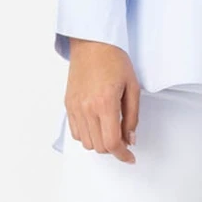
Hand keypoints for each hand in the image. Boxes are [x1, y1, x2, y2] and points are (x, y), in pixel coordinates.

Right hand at [62, 40, 140, 161]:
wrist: (92, 44)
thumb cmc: (114, 60)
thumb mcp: (132, 87)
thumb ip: (132, 117)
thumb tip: (130, 139)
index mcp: (105, 103)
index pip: (112, 142)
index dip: (122, 155)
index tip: (129, 157)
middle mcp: (87, 108)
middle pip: (99, 146)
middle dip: (114, 148)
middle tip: (124, 137)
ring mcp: (75, 107)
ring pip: (86, 142)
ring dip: (100, 142)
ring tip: (110, 129)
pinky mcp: (68, 105)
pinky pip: (76, 132)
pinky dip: (87, 135)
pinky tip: (97, 124)